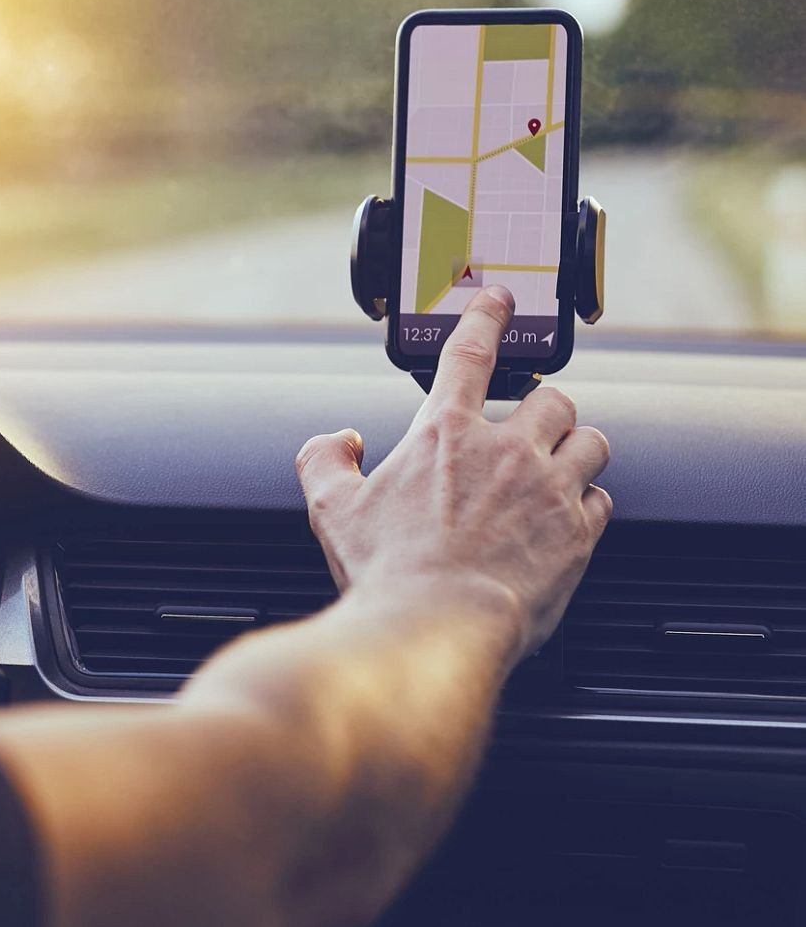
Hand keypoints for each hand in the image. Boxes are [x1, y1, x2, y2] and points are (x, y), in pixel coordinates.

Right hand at [296, 286, 610, 666]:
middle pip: (553, 399)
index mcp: (444, 433)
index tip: (500, 299)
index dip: (487, 316)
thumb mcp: (330, 508)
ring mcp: (548, 489)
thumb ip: (325, 459)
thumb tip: (340, 441)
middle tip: (529, 430)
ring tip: (560, 466)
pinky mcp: (577, 533)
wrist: (435, 627)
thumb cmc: (386, 571)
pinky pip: (602, 499)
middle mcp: (505, 450)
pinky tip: (567, 518)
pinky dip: (588, 504)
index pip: (471, 352)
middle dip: (545, 409)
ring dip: (577, 448)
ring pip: (591, 441)